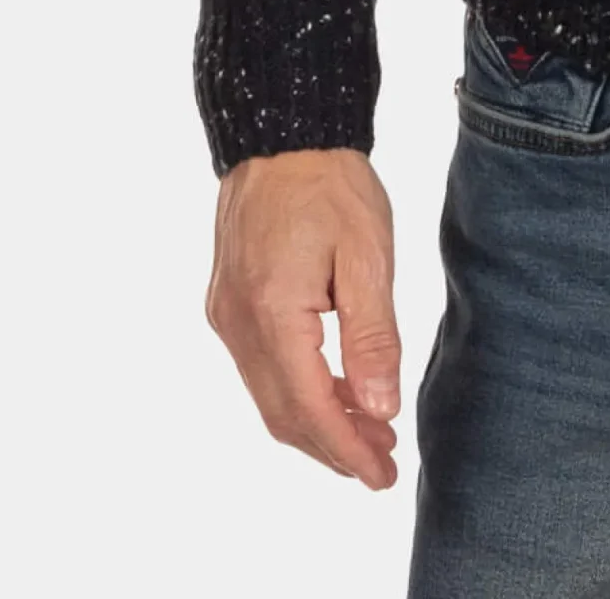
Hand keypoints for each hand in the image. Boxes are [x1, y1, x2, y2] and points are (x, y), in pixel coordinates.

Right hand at [205, 147, 401, 489]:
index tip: (382, 476)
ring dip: (317, 420)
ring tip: (370, 431)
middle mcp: (237, 323)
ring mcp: (226, 314)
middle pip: (283, 413)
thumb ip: (371, 336)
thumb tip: (378, 407)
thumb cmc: (328, 183)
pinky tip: (336, 390)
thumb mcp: (366, 255)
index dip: (347, 450)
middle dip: (334, 446)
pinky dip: (298, 390)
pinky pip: (261, 367)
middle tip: (383, 462)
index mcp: (271, 313)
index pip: (308, 408)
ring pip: (270, 395)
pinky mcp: (229, 302)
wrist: (283, 132)